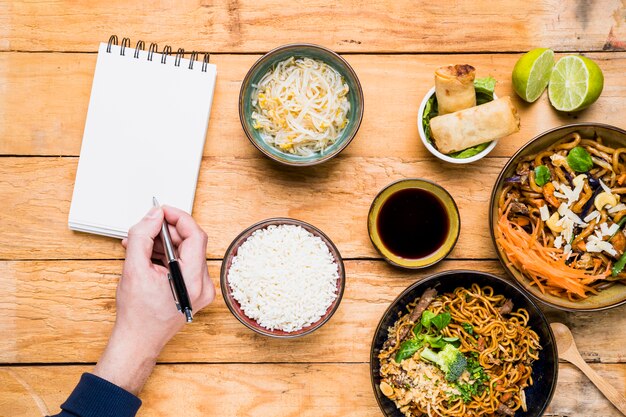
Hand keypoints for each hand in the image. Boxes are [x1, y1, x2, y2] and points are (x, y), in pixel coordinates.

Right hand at [93, 206, 214, 394]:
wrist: (138, 342)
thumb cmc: (136, 314)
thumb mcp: (133, 269)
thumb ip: (142, 236)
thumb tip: (154, 215)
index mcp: (193, 280)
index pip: (195, 235)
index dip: (178, 218)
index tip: (161, 211)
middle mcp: (203, 285)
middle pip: (191, 243)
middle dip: (167, 231)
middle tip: (145, 227)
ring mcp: (201, 289)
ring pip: (186, 253)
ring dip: (164, 244)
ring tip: (139, 243)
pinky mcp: (195, 291)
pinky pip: (184, 264)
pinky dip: (167, 256)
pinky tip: (148, 255)